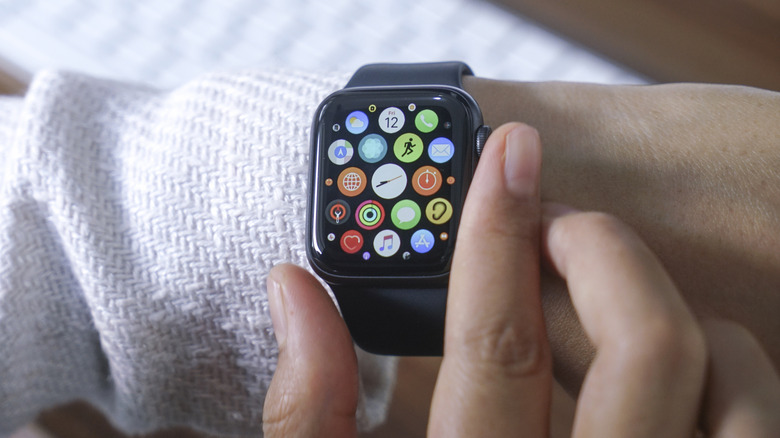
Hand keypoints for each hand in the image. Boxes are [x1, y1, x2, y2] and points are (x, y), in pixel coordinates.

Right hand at [262, 123, 779, 436]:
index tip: (506, 153)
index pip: (499, 345)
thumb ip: (309, 408)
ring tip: (604, 293)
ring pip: (734, 376)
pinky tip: (659, 369)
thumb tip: (296, 290)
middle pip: (647, 341)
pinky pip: (760, 422)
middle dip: (600, 246)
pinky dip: (726, 368)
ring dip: (672, 303)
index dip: (496, 233)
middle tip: (552, 224)